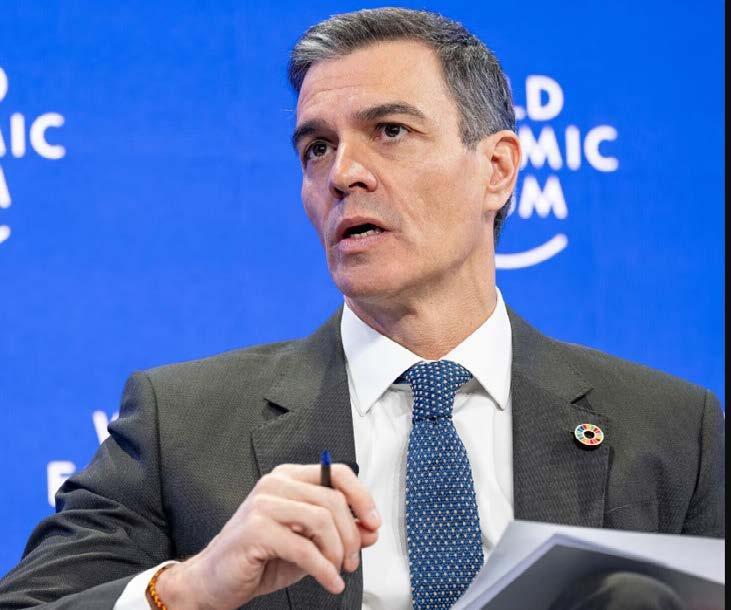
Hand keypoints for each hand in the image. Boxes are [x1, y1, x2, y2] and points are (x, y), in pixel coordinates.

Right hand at [154, 463, 379, 609]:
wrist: (213, 581)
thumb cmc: (259, 559)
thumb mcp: (308, 544)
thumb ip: (338, 533)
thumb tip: (370, 531)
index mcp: (288, 478)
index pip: (336, 473)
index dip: (362, 497)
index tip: (373, 522)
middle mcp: (275, 484)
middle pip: (332, 499)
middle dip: (351, 534)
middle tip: (352, 560)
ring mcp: (263, 504)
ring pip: (321, 520)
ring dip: (337, 551)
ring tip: (338, 570)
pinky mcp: (256, 530)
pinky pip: (304, 548)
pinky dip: (323, 569)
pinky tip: (329, 581)